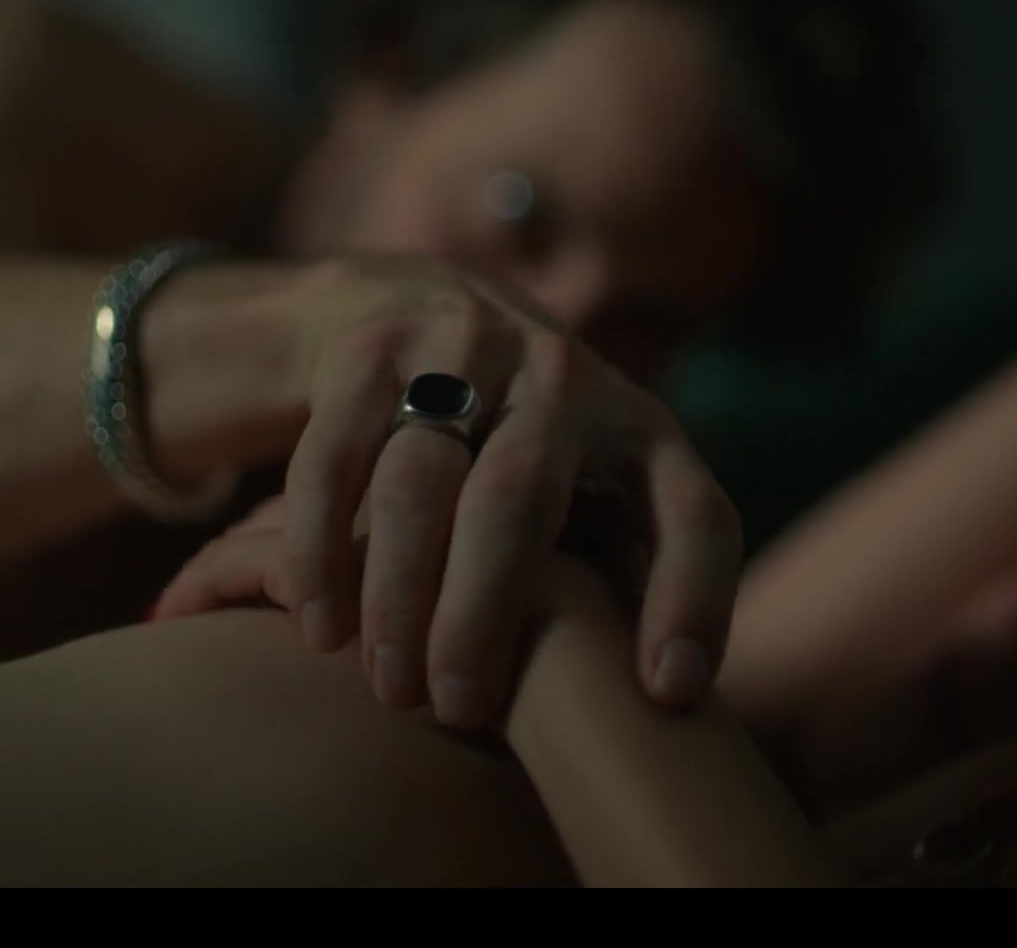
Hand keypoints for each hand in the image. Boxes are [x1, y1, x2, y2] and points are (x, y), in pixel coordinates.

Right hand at [161, 255, 742, 727]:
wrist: (435, 308)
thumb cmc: (539, 461)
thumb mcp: (609, 496)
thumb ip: (633, 576)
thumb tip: (660, 703)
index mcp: (645, 430)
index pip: (695, 515)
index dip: (694, 602)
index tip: (667, 692)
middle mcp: (563, 378)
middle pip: (519, 499)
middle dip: (483, 612)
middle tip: (454, 708)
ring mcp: (465, 350)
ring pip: (420, 480)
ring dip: (397, 593)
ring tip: (386, 686)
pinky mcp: (374, 349)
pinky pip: (335, 457)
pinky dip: (320, 548)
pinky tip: (321, 626)